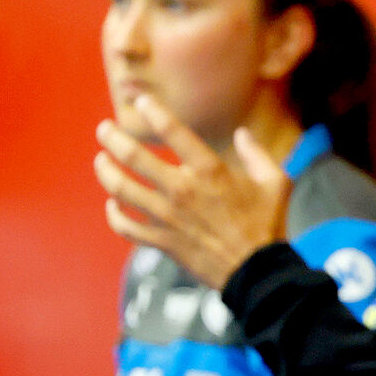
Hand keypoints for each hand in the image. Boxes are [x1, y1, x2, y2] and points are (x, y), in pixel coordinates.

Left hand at [93, 93, 290, 289]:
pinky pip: (126, 227)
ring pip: (122, 190)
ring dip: (106, 172)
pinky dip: (114, 215)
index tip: (141, 102)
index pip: (172, 131)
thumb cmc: (268, 225)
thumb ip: (256, 153)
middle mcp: (183, 190)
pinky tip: (112, 206)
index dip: (153, 111)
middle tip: (103, 130)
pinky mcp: (163, 242)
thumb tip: (242, 134)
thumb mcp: (276, 182)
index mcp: (210, 170)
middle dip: (114, 138)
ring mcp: (169, 218)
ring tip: (100, 160)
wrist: (258, 273)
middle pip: (134, 157)